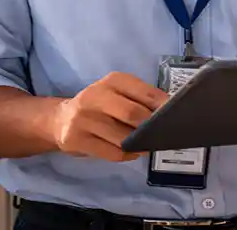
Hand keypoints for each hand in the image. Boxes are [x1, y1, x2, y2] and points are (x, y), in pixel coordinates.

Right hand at [48, 72, 167, 161]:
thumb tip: (170, 112)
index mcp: (111, 81)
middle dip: (150, 127)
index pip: (143, 92)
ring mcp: (83, 119)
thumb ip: (141, 99)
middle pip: (132, 114)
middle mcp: (95, 96)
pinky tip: (130, 151)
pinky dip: (127, 155)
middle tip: (161, 135)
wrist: (60, 120)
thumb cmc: (98, 106)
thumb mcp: (117, 94)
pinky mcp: (76, 139)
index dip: (162, 105)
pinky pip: (111, 153)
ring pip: (122, 137)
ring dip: (139, 145)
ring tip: (146, 145)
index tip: (176, 115)